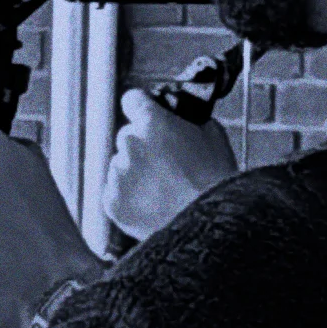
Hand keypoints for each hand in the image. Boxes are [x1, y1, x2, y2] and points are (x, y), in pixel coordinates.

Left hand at [103, 88, 236, 241]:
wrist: (208, 227)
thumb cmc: (215, 180)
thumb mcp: (212, 134)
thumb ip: (187, 119)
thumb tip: (177, 117)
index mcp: (151, 122)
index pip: (132, 100)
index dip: (142, 106)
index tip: (146, 113)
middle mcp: (128, 144)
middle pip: (127, 136)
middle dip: (143, 144)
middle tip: (165, 162)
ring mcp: (117, 174)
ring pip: (121, 165)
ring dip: (135, 171)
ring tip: (163, 188)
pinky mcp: (111, 202)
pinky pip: (115, 191)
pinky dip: (129, 196)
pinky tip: (153, 203)